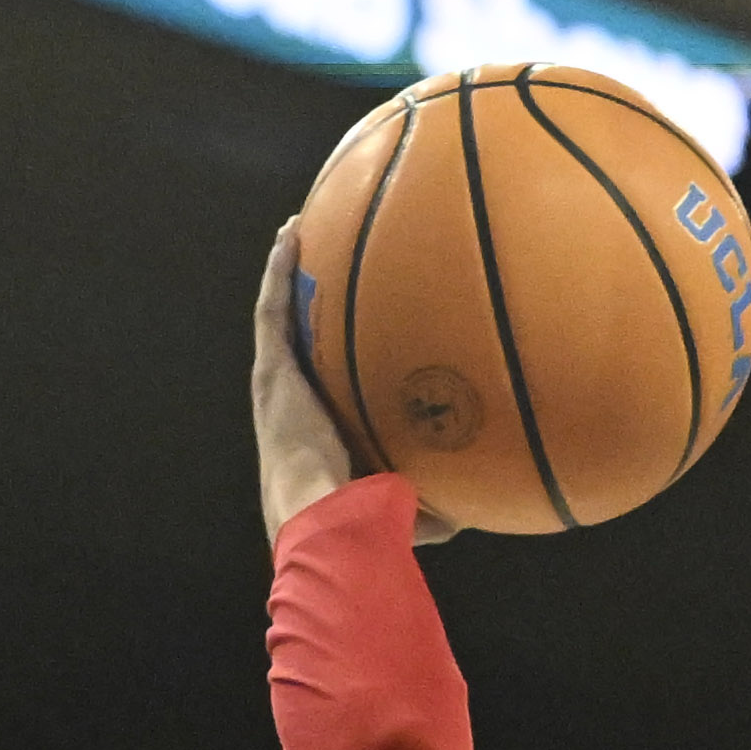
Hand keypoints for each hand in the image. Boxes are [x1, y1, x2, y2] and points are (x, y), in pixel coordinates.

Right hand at [252, 221, 452, 543]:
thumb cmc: (360, 516)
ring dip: (285, 273)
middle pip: (296, 339)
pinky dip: (279, 272)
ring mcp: (277, 382)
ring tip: (297, 232)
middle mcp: (290, 399)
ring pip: (278, 316)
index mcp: (315, 425)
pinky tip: (290, 237)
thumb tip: (477, 508)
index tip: (347, 325)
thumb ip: (433, 500)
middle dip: (305, 301)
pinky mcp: (273, 370)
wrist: (321, 512)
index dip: (329, 351)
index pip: (322, 379)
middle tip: (319, 265)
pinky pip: (273, 310)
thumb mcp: (402, 501)